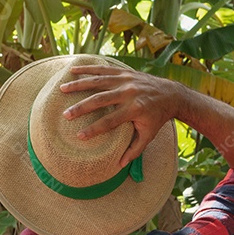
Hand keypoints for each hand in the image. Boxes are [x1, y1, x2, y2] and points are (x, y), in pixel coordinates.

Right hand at [60, 66, 186, 166]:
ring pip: (99, 81)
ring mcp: (126, 80)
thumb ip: (135, 150)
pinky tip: (72, 70)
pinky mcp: (124, 72)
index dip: (94, 129)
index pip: (110, 121)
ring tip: (62, 89)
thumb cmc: (157, 118)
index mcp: (135, 109)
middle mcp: (129, 93)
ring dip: (79, 84)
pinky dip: (87, 69)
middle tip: (66, 115)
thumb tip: (119, 165)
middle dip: (81, 108)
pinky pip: (103, 69)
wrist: (171, 94)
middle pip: (101, 100)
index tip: (79, 136)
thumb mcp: (149, 135)